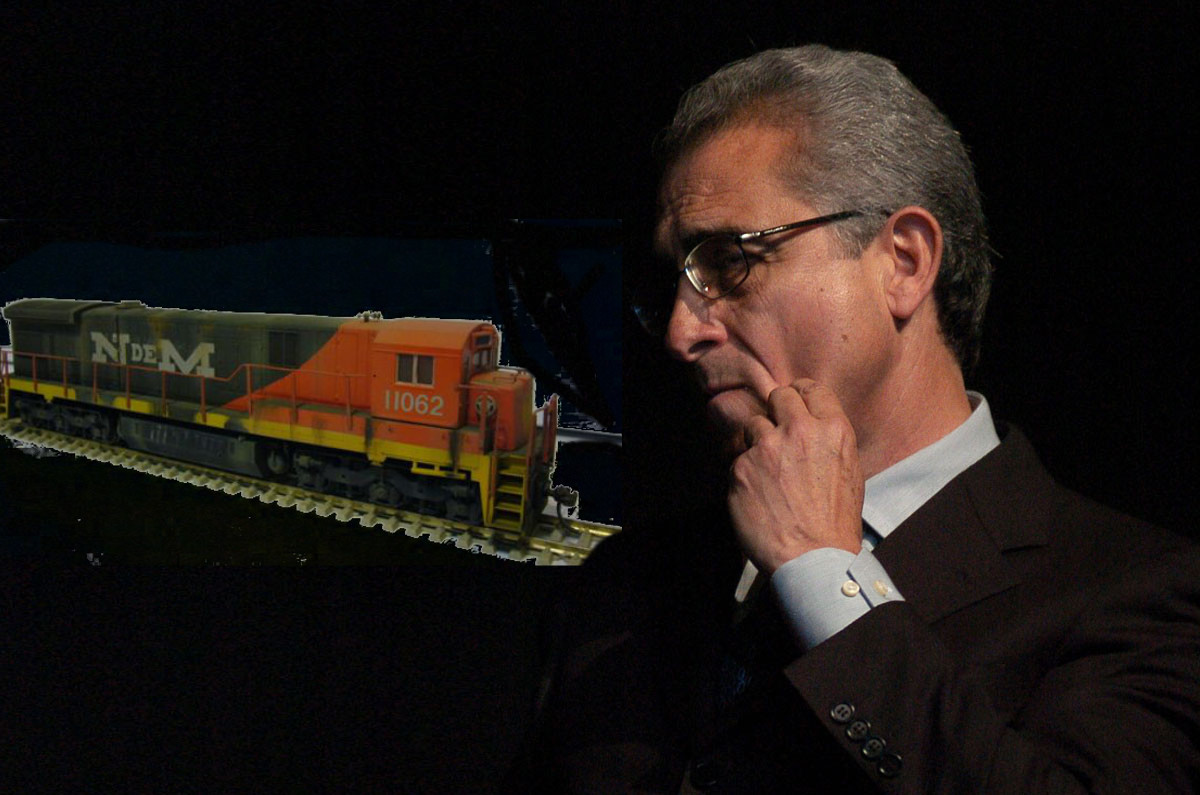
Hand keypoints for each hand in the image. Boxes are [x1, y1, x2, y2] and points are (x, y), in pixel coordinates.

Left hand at [727, 379, 863, 573]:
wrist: (814, 557)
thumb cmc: (835, 522)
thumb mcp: (849, 471)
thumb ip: (827, 441)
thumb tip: (810, 426)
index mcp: (834, 430)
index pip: (811, 389)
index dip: (799, 394)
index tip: (792, 403)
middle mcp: (800, 431)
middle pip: (778, 396)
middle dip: (775, 411)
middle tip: (775, 432)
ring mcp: (767, 447)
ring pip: (753, 425)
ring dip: (756, 442)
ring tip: (765, 472)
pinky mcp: (742, 466)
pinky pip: (737, 457)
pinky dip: (743, 472)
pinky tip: (756, 494)